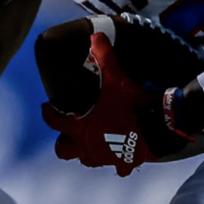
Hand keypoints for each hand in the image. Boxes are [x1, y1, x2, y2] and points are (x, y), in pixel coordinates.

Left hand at [41, 32, 188, 175]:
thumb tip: (96, 34)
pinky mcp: (124, 164)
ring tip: (93, 141)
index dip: (48, 113)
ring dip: (88, 152)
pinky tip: (123, 157)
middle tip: (69, 131)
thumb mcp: (116, 77)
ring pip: (88, 161)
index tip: (46, 107)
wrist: (157, 128)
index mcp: (80, 126)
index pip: (54, 121)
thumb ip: (104, 55)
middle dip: (65, 142)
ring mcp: (105, 158)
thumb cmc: (130, 104)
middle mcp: (88, 145)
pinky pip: (119, 168)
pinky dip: (120, 163)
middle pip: (64, 151)